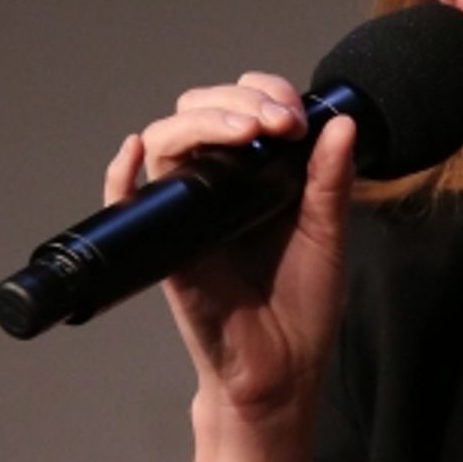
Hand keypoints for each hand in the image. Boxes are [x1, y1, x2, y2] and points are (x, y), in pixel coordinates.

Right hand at [104, 73, 357, 425]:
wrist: (281, 368)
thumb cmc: (304, 303)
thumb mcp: (328, 233)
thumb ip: (331, 179)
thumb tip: (341, 121)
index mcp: (258, 170)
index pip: (246, 104)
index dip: (266, 92)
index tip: (297, 114)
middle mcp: (218, 181)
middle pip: (201, 109)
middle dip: (238, 99)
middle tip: (277, 122)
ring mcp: (187, 209)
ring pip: (167, 139)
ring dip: (201, 120)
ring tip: (242, 130)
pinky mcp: (166, 245)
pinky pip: (126, 201)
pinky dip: (121, 172)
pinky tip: (136, 149)